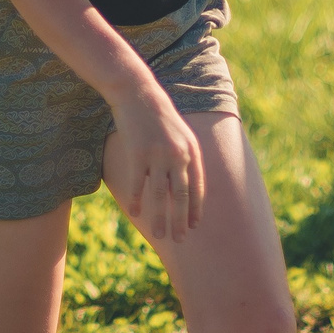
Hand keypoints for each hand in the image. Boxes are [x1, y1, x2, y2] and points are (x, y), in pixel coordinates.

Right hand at [111, 89, 204, 243]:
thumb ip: (184, 158)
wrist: (138, 93)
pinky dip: (137, 200)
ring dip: (160, 217)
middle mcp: (178, 155)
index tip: (193, 226)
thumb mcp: (179, 134)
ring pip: (161, 194)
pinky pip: (138, 183)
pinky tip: (136, 213)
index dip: (195, 208)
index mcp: (192, 151)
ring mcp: (158, 155)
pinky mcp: (138, 153)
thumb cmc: (158, 115)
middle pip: (182, 195)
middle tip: (180, 239)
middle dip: (181, 220)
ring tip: (159, 235)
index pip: (197, 187)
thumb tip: (184, 184)